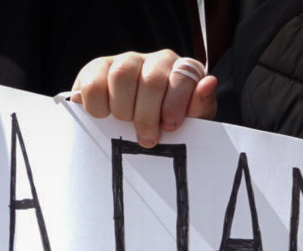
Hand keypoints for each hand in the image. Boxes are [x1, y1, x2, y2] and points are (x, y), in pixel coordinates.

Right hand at [72, 50, 216, 147]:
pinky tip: (105, 116)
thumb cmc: (165, 128)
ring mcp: (126, 61)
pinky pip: (94, 83)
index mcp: (183, 70)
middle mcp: (155, 60)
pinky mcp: (98, 68)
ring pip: (122, 75)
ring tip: (125, 125)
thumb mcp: (190, 123)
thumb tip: (209, 83)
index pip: (183, 76)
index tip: (170, 127)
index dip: (176, 104)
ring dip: (123, 109)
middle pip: (151, 79)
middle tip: (147, 138)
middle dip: (148, 115)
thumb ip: (200, 107)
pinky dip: (98, 106)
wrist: (132, 133)